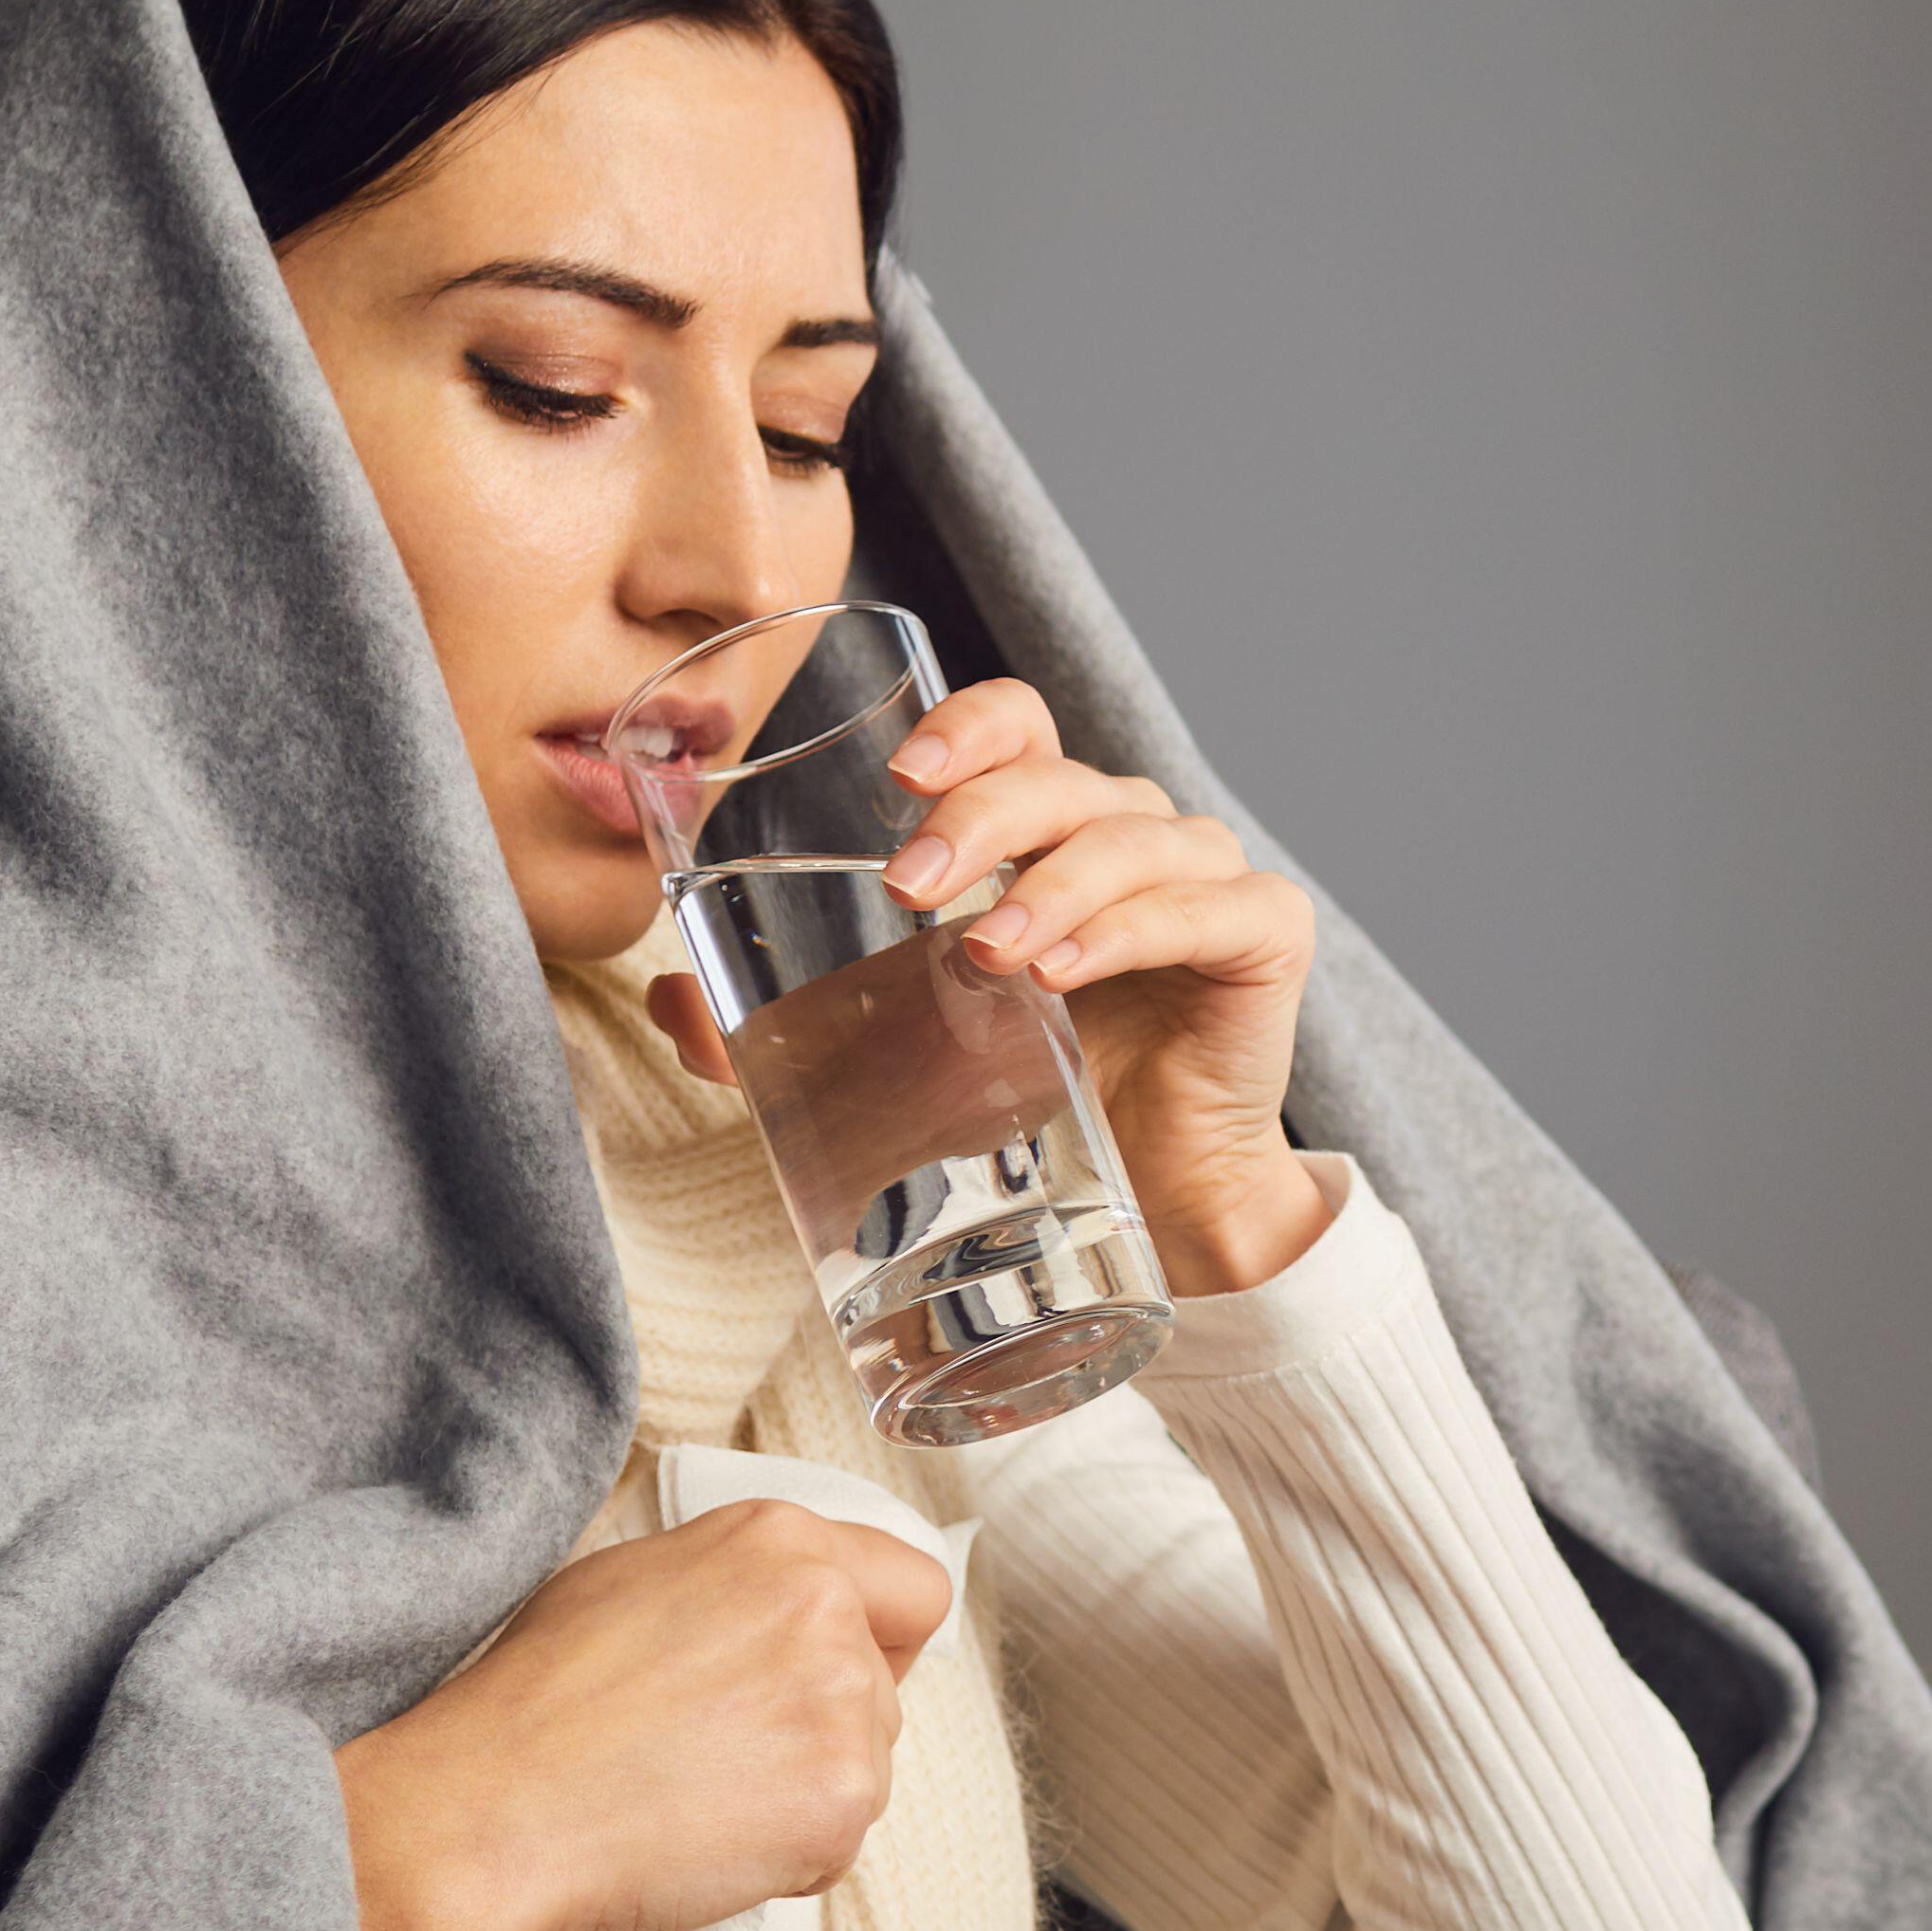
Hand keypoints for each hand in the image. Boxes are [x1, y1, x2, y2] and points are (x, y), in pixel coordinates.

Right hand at [338, 1502, 954, 1930]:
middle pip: (883, 1686)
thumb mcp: (630, 1580)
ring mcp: (843, 1703)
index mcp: (779, 1540)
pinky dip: (792, 1856)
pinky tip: (709, 1842)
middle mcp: (825, 1608)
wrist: (496, 1812)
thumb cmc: (538, 1704)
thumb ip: (734, 1583)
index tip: (836, 1671)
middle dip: (823, 1725)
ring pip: (868, 1763)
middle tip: (725, 1753)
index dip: (879, 1636)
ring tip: (700, 1799)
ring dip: (806, 1791)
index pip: (911, 1587)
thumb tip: (770, 1608)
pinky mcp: (844, 1795)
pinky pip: (844, 1837)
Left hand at [642, 675, 1332, 1294]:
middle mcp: (1131, 834)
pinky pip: (1207, 906)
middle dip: (982, 817)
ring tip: (987, 951)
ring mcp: (1205, 879)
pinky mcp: (1264, 938)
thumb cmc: (1027, 1105)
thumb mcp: (891, 1055)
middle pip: (1065, 776)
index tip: (900, 775)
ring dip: (1049, 884)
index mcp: (1048, 831)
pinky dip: (1131, 929)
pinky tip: (1066, 971)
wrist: (1153, 1204)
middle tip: (911, 885)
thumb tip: (667, 1003)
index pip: (1021, 726)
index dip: (968, 727)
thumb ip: (784, 1030)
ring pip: (1132, 835)